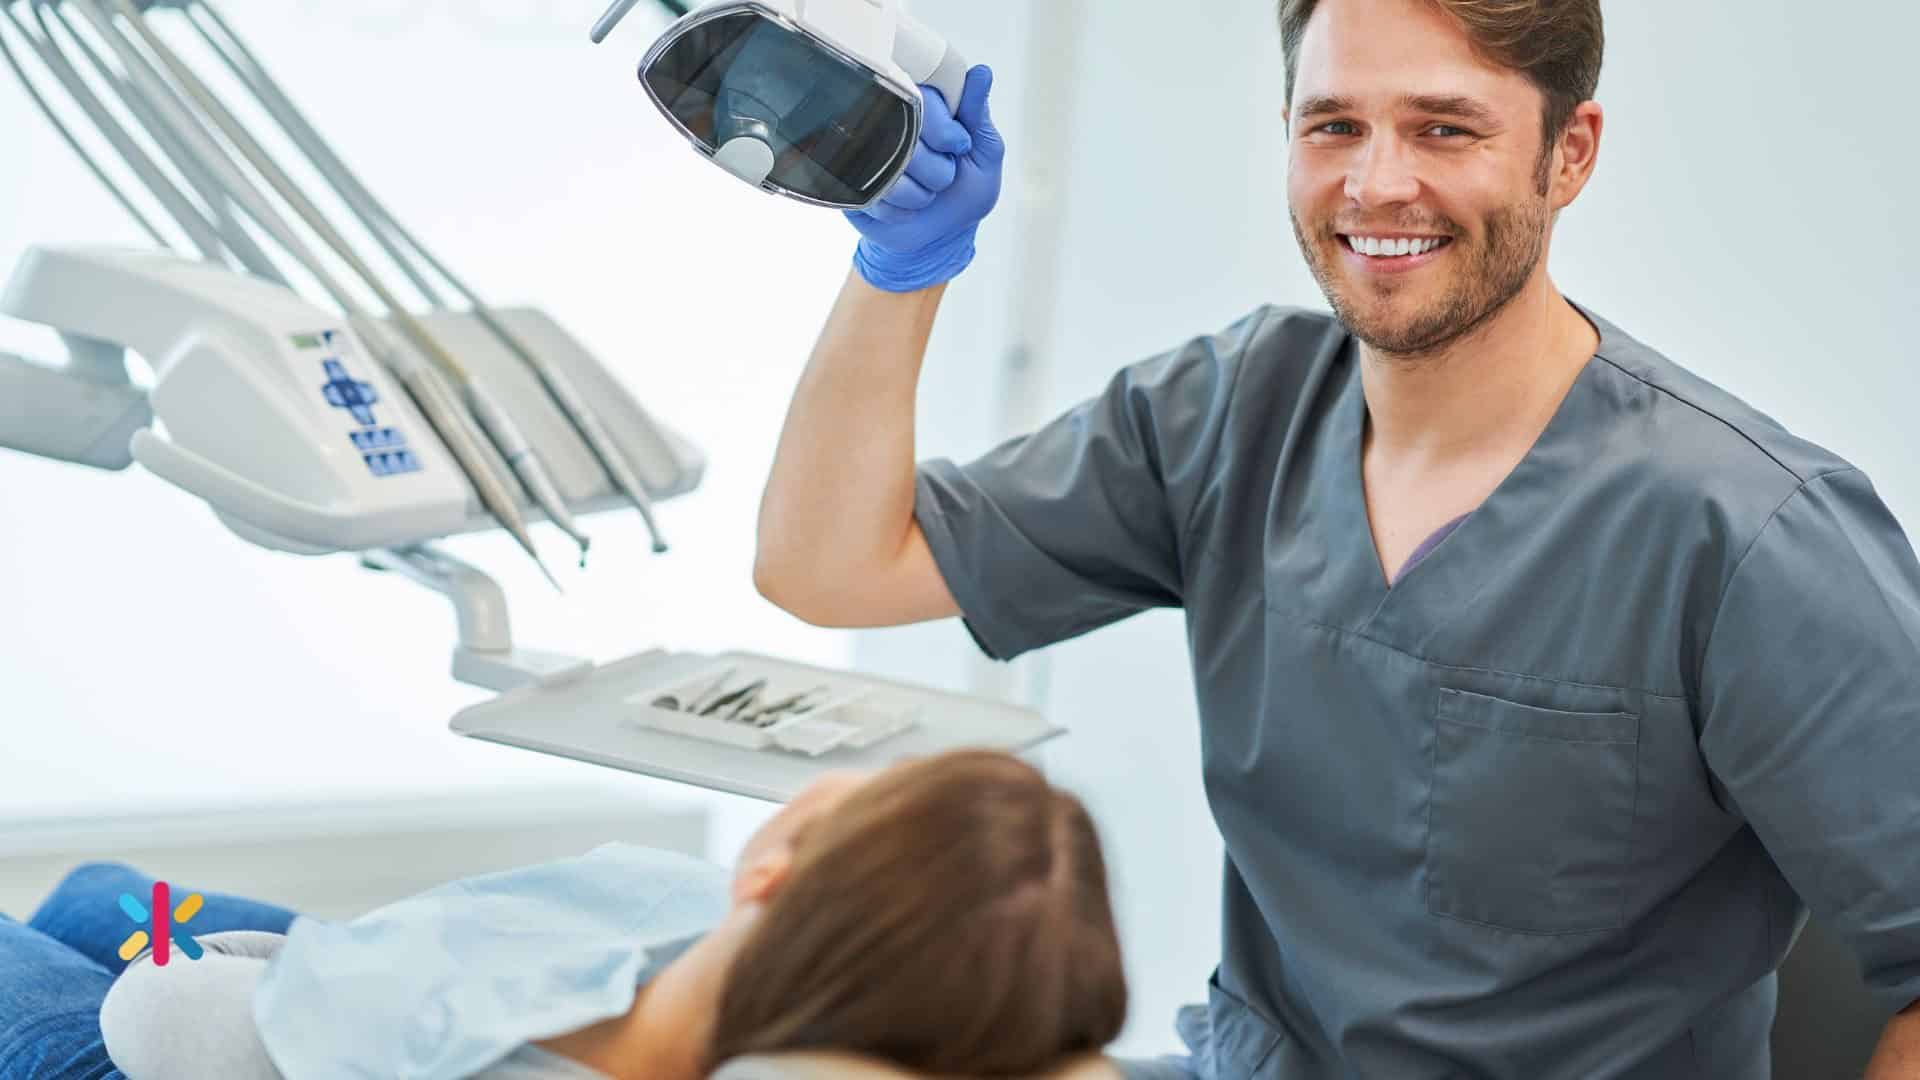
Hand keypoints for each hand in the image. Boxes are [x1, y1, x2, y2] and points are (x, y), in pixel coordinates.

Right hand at [846, 64, 1005, 292]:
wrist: (937, 239)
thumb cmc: (964, 193)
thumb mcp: (984, 153)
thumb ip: (977, 115)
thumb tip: (982, 73)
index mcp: (921, 106)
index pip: (924, 98)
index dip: (945, 131)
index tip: (959, 148)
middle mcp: (889, 122)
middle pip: (904, 132)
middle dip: (936, 169)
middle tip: (945, 177)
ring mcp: (863, 152)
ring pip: (887, 167)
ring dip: (916, 194)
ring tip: (925, 195)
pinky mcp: (848, 183)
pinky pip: (872, 194)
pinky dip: (896, 211)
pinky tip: (904, 210)